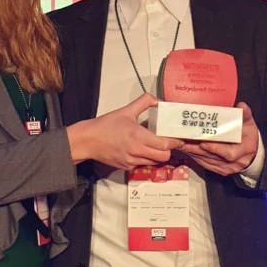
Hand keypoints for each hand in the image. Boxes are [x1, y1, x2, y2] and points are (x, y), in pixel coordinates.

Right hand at [67, 93, 183, 169]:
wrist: (88, 140)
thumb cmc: (104, 126)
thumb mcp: (125, 111)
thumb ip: (143, 102)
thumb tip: (156, 99)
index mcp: (138, 136)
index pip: (165, 144)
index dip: (175, 142)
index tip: (179, 139)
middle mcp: (136, 151)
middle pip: (164, 157)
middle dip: (169, 150)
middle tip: (168, 142)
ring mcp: (131, 161)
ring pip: (154, 162)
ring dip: (158, 155)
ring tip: (155, 146)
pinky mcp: (126, 166)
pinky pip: (142, 165)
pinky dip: (145, 158)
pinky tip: (141, 150)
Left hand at [180, 101, 258, 175]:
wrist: (251, 151)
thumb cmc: (248, 135)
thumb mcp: (249, 124)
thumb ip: (245, 114)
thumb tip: (241, 106)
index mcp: (245, 150)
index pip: (229, 154)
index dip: (216, 149)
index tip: (203, 142)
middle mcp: (236, 162)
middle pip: (213, 157)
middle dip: (197, 149)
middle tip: (183, 140)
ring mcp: (226, 168)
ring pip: (206, 160)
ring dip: (192, 151)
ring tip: (179, 142)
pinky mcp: (219, 169)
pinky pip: (204, 163)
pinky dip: (193, 155)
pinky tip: (184, 147)